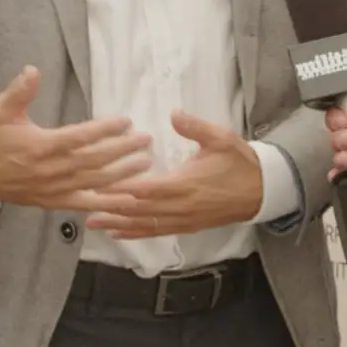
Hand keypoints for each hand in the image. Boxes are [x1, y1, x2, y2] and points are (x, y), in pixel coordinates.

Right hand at [0, 66, 151, 208]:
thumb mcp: (0, 110)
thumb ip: (19, 91)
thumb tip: (33, 70)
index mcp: (40, 147)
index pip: (79, 138)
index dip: (104, 131)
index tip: (125, 121)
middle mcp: (50, 171)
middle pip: (93, 161)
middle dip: (122, 151)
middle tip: (145, 140)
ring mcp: (53, 190)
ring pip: (94, 184)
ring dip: (122, 175)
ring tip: (145, 164)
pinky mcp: (53, 202)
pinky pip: (85, 204)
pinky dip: (107, 203)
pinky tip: (128, 199)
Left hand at [83, 111, 262, 239]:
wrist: (262, 190)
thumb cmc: (240, 162)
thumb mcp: (221, 138)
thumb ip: (195, 127)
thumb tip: (174, 113)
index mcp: (186, 184)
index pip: (147, 189)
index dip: (123, 190)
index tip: (99, 186)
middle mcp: (181, 206)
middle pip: (140, 211)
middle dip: (112, 209)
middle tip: (83, 206)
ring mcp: (184, 220)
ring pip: (146, 225)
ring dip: (118, 224)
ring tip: (93, 223)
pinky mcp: (187, 226)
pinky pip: (158, 232)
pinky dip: (136, 234)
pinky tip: (120, 233)